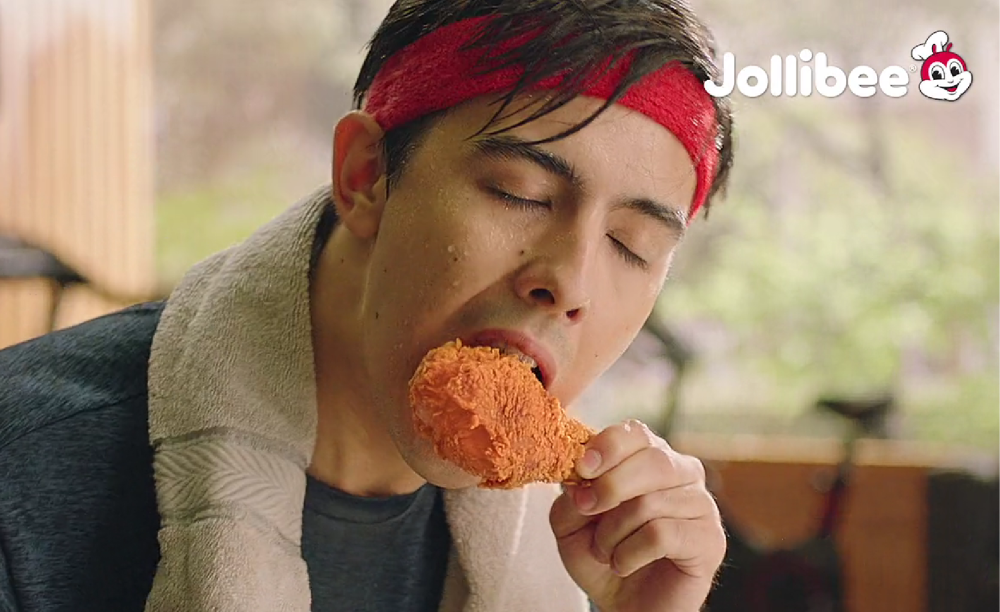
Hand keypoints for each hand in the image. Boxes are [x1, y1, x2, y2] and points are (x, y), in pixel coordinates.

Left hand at [550, 420, 724, 611]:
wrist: (626, 605)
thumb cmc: (603, 555)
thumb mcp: (571, 523)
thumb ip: (571, 497)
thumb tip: (578, 482)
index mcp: (651, 457)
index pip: (636, 433)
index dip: (608, 446)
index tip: (582, 469)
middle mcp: (683, 473)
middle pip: (651, 460)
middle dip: (609, 488)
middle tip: (587, 511)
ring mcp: (701, 505)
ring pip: (651, 502)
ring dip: (613, 533)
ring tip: (606, 551)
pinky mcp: (710, 540)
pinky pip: (661, 534)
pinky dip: (629, 553)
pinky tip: (624, 563)